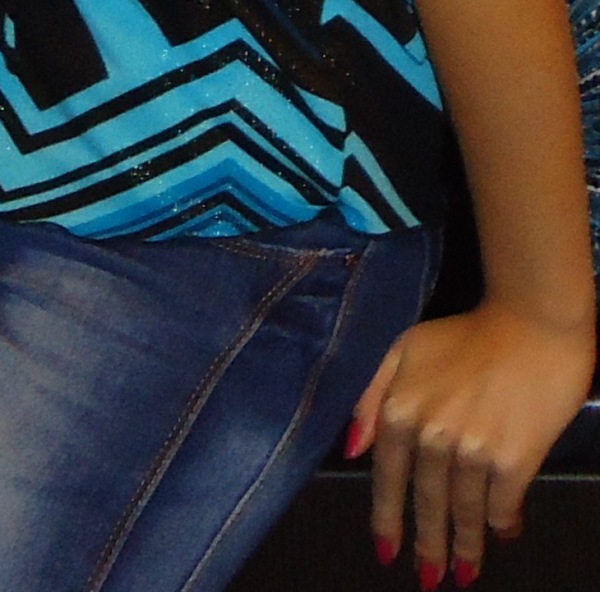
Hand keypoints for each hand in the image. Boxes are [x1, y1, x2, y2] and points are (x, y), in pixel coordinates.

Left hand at [346, 301, 594, 585]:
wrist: (534, 321)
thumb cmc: (470, 335)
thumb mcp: (406, 347)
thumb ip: (371, 393)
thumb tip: (352, 448)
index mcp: (401, 407)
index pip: (387, 477)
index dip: (387, 518)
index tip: (387, 551)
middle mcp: (431, 434)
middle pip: (427, 503)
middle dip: (428, 546)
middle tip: (428, 578)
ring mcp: (472, 449)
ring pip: (464, 512)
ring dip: (466, 546)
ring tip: (465, 571)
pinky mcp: (512, 460)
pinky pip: (501, 507)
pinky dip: (501, 524)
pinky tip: (503, 532)